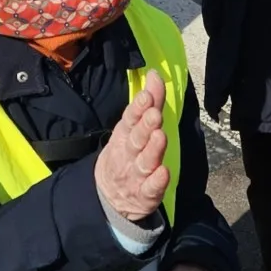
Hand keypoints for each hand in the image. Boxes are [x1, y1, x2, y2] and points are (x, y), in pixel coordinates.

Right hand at [94, 70, 169, 222]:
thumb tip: (156, 74)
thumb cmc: (125, 155)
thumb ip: (148, 103)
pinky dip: (157, 182)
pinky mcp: (144, 196)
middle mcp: (128, 154)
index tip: (147, 97)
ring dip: (152, 150)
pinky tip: (163, 172)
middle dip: (145, 126)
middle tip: (154, 115)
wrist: (107, 197)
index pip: (129, 120)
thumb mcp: (132, 128)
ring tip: (160, 137)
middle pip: (136, 140)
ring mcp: (135, 176)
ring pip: (144, 163)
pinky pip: (150, 189)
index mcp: (124, 136)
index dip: (137, 109)